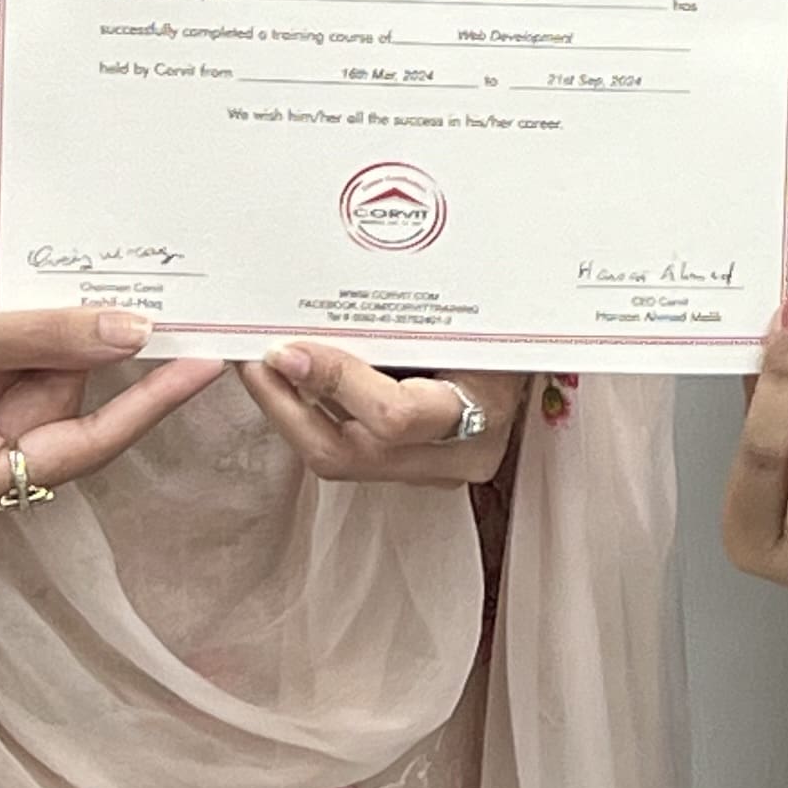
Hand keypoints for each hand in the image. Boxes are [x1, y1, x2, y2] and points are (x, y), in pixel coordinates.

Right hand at [0, 250, 220, 534]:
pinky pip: (1, 389)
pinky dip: (9, 352)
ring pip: (33, 399)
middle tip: (65, 298)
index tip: (205, 363)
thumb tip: (133, 333)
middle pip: (57, 420)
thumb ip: (41, 338)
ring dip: (31, 350)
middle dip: (64, 359)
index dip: (147, 402)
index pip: (81, 448)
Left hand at [239, 344, 521, 487]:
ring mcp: (434, 472)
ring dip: (290, 413)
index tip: (289, 350)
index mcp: (484, 409)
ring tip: (262, 368)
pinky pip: (348, 453)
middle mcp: (458, 456)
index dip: (334, 383)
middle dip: (285, 408)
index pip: (393, 416)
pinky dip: (314, 419)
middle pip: (349, 452)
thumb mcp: (466, 316)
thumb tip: (318, 317)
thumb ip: (401, 322)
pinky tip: (292, 387)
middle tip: (252, 362)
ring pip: (338, 458)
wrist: (535, 351)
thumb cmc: (507, 324)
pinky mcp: (413, 471)